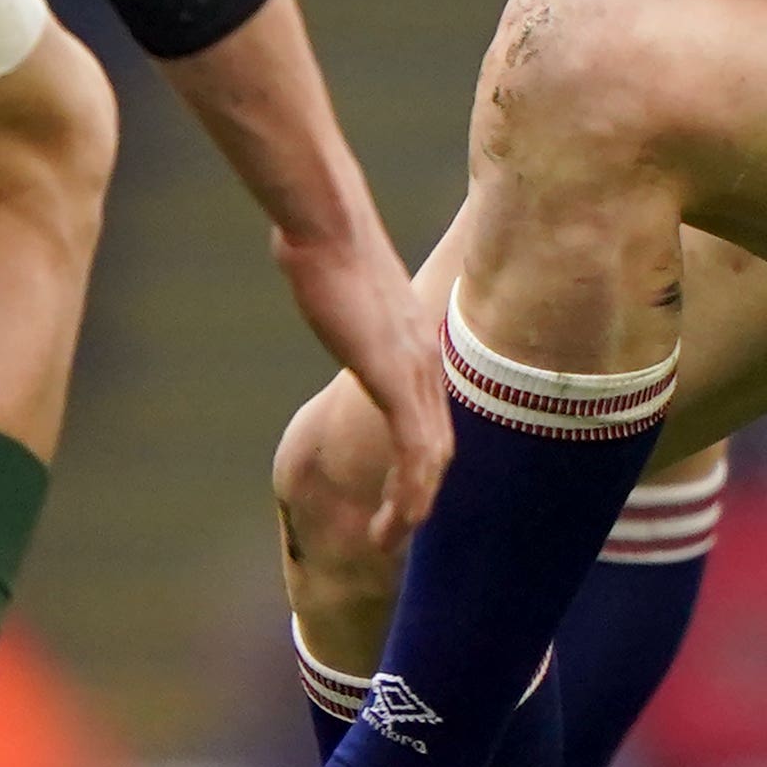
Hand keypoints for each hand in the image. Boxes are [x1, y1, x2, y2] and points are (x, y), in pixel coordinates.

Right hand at [273, 218, 451, 547]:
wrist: (326, 223)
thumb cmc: (324, 243)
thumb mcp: (342, 286)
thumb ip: (348, 305)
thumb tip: (329, 291)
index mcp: (417, 343)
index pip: (435, 417)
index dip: (423, 463)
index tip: (404, 495)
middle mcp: (426, 361)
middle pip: (442, 445)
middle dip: (422, 495)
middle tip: (398, 533)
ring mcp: (413, 370)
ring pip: (432, 459)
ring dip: (414, 509)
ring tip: (390, 543)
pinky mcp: (392, 378)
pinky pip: (413, 453)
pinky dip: (408, 497)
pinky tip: (391, 526)